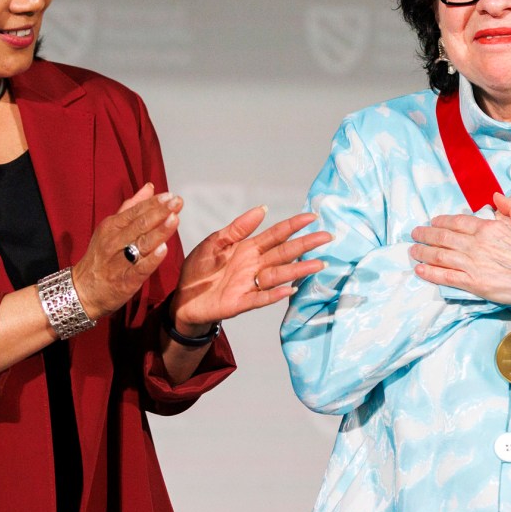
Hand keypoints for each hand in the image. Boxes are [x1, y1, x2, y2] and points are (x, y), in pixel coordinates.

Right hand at [70, 183, 181, 316]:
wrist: (83, 290)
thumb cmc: (101, 256)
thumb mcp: (111, 228)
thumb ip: (131, 207)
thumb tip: (150, 187)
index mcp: (112, 226)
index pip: (136, 211)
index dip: (154, 203)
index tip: (171, 196)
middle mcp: (114, 241)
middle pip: (140, 224)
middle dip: (160, 212)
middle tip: (177, 202)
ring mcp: (119, 261)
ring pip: (142, 244)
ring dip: (159, 231)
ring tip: (174, 219)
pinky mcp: (125, 280)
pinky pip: (140, 268)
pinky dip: (152, 259)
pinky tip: (164, 249)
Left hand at [170, 207, 331, 333]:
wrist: (183, 298)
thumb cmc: (199, 269)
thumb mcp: (214, 242)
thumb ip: (237, 228)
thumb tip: (262, 208)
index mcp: (248, 248)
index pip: (275, 234)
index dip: (293, 226)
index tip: (312, 216)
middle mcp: (254, 265)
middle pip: (284, 253)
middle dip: (305, 245)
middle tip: (327, 237)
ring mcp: (249, 284)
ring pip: (278, 275)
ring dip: (298, 270)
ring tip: (318, 264)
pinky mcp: (240, 302)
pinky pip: (260, 298)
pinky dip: (274, 295)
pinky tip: (288, 290)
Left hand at [410, 193, 510, 313]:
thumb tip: (496, 197)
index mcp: (490, 227)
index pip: (457, 221)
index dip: (441, 221)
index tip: (433, 221)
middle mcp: (478, 244)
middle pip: (444, 237)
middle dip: (426, 234)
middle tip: (415, 233)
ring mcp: (474, 264)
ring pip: (441, 256)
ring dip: (424, 252)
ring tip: (413, 250)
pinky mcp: (475, 284)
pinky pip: (446, 277)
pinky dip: (430, 273)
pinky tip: (420, 270)